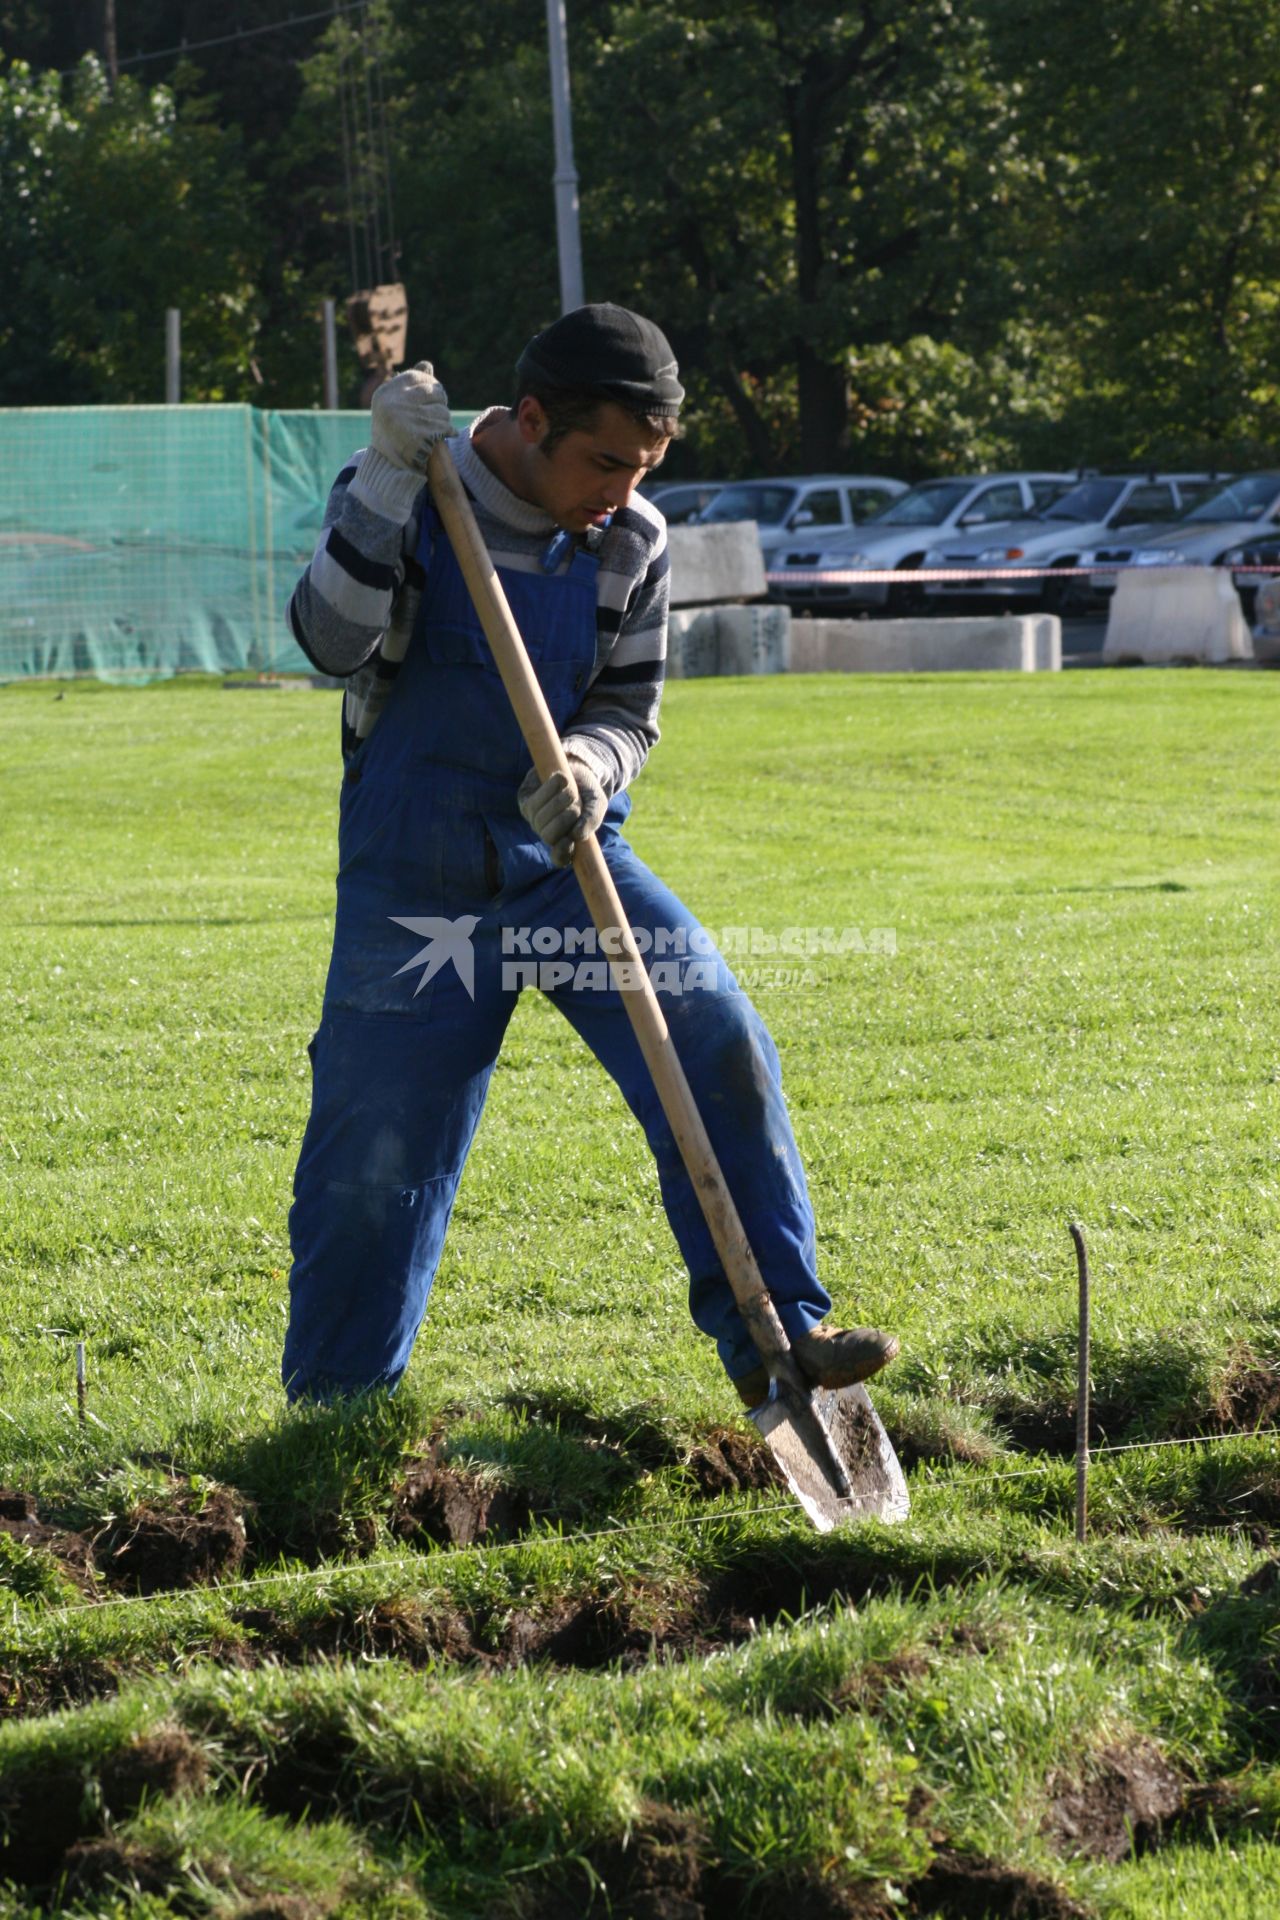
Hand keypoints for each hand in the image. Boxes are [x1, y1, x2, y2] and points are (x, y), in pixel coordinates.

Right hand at [369, 361, 451, 472]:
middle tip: (438, 412)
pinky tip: (445, 435)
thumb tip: (427, 365)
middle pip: (434, 392)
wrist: (387, 464)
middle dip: (440, 401)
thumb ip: (410, 384)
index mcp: (386, 392)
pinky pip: (446, 427)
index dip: (430, 385)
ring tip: (437, 427)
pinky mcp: (422, 435)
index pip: (417, 376)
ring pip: (442, 410)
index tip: (433, 396)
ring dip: (444, 419)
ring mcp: (409, 418)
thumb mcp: (393, 404)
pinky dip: (449, 431)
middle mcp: (396, 403)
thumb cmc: (391, 431)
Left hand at [517, 748, 607, 866]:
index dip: (562, 852)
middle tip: (577, 803)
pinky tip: (560, 779)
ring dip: (560, 800)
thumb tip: (578, 836)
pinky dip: (551, 787)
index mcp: (567, 841)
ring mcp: (535, 820)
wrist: (576, 768)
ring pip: (542, 818)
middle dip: (566, 817)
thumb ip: (592, 819)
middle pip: (549, 836)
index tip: (570, 840)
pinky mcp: (526, 802)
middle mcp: (548, 834)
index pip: (560, 858)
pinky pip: (536, 800)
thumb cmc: (587, 792)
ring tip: (570, 788)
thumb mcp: (596, 804)